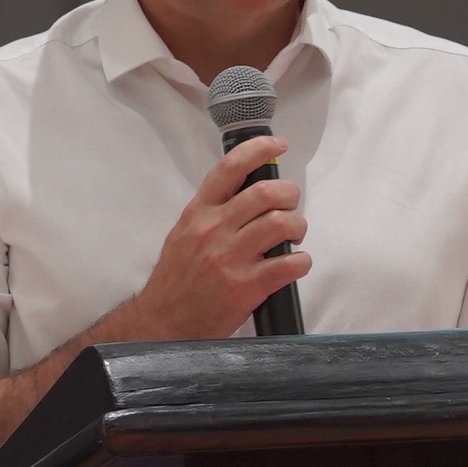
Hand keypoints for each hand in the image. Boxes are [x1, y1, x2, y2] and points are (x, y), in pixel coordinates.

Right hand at [117, 137, 311, 342]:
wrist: (165, 321)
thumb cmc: (178, 278)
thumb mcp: (184, 233)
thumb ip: (212, 212)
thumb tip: (247, 192)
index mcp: (198, 213)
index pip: (229, 169)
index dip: (258, 150)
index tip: (278, 145)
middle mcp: (214, 230)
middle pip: (265, 193)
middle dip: (290, 193)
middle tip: (292, 205)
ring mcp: (231, 258)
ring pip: (282, 224)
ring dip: (299, 226)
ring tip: (295, 236)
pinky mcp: (248, 286)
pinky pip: (291, 264)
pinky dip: (302, 262)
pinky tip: (296, 264)